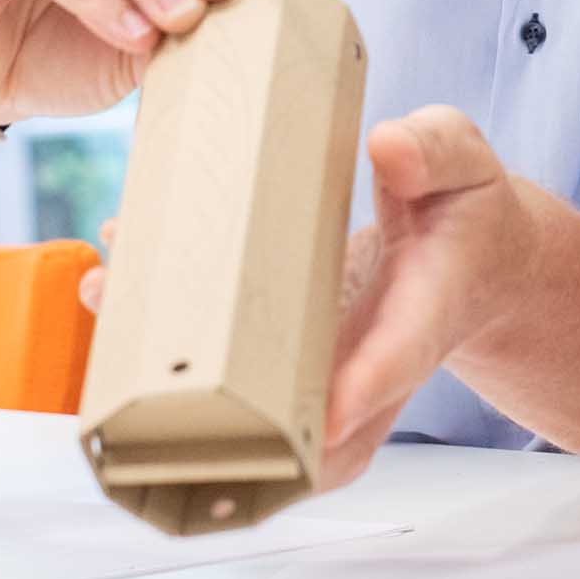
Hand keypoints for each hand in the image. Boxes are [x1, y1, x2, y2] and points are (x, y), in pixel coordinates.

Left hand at [75, 106, 538, 495]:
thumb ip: (434, 151)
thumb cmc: (465, 214)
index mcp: (424, 316)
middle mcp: (372, 371)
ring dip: (174, 394)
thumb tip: (386, 146)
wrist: (470, 264)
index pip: (396, 360)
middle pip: (311, 431)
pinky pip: (234, 405)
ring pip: (260, 432)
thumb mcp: (465, 165)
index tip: (325, 413)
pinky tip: (116, 308)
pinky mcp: (291, 380)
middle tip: (157, 364)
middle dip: (233, 420)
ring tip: (108, 300)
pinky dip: (170, 377)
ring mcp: (329, 389)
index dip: (359, 389)